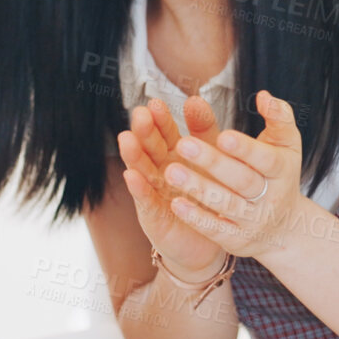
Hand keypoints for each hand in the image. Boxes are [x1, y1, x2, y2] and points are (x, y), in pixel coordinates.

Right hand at [117, 97, 228, 279]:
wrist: (209, 239)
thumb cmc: (209, 194)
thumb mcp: (211, 158)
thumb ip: (204, 129)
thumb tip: (194, 98)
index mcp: (174, 153)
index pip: (164, 131)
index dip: (160, 118)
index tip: (156, 102)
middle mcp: (159, 169)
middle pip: (149, 146)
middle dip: (144, 130)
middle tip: (140, 114)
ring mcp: (154, 192)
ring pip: (142, 170)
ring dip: (134, 154)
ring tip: (127, 138)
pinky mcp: (153, 215)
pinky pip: (145, 200)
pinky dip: (138, 188)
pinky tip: (132, 176)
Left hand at [162, 91, 305, 260]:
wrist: (286, 227)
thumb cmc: (280, 174)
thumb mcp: (287, 145)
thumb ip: (278, 117)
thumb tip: (263, 96)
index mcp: (283, 171)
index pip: (266, 160)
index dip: (246, 149)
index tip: (223, 135)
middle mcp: (271, 198)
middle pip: (241, 180)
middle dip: (212, 163)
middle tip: (183, 144)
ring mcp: (254, 222)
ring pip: (225, 204)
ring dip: (198, 187)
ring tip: (171, 170)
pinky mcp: (237, 240)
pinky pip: (216, 229)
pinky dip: (196, 217)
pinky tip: (175, 203)